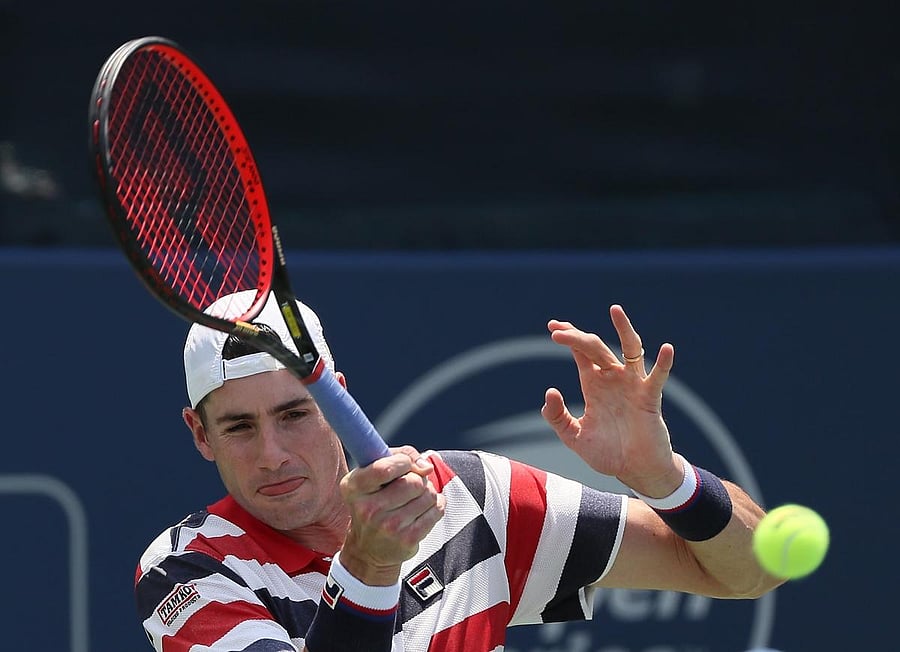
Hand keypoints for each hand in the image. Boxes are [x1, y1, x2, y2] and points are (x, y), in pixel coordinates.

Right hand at [338, 446, 444, 584]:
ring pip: (429, 494)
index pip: (385, 468)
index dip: (404, 462)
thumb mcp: (372, 475)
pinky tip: (424, 509)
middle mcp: (368, 509)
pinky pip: (437, 510)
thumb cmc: (373, 503)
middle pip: (413, 481)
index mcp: (354, 487)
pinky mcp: (407, 539)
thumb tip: (426, 466)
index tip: (406, 465)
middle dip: (418, 478)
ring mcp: (389, 527)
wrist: (368, 550)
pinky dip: (436, 505)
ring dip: (428, 492)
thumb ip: (398, 456)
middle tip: (411, 485)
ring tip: (416, 498)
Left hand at [541, 305, 682, 496]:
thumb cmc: (608, 453)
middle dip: (577, 337)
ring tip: (614, 310)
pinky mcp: (649, 398)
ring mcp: (632, 385)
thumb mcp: (574, 437)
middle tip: (558, 332)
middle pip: (596, 347)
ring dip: (623, 329)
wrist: (634, 472)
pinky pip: (657, 377)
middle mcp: (612, 379)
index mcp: (594, 385)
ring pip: (630, 350)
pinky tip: (667, 349)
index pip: (580, 353)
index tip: (553, 326)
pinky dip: (663, 363)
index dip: (569, 338)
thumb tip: (550, 392)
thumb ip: (557, 417)